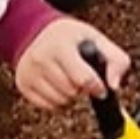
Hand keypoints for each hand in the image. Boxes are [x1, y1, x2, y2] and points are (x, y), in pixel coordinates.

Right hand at [15, 19, 131, 110]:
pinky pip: (48, 106)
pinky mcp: (24, 85)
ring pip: (61, 101)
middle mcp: (41, 59)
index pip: (83, 79)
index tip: (100, 87)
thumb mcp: (96, 39)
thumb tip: (114, 85)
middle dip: (82, 88)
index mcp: (60, 45)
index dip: (97, 87)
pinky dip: (58, 100)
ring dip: (71, 95)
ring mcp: (30, 73)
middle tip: (82, 76)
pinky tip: (58, 85)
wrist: (37, 32)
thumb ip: (116, 60)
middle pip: (72, 91)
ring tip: (70, 78)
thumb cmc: (68, 36)